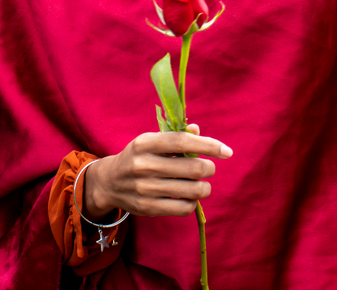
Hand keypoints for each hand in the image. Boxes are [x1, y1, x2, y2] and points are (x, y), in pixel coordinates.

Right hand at [83, 123, 231, 218]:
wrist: (109, 182)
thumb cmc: (138, 157)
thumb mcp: (151, 141)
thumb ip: (175, 135)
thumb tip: (197, 129)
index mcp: (144, 143)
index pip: (182, 142)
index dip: (208, 145)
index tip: (227, 151)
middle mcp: (143, 165)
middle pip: (193, 168)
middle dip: (208, 168)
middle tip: (208, 168)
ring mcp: (145, 188)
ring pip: (193, 190)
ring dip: (204, 187)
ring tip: (201, 184)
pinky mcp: (148, 207)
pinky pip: (184, 208)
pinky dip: (193, 202)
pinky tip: (189, 196)